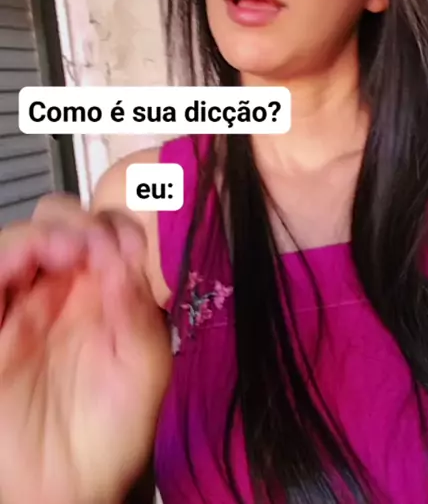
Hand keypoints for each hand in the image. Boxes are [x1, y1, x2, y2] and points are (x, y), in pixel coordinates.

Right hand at [0, 198, 171, 503]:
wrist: (66, 490)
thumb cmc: (112, 432)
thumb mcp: (145, 367)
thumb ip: (136, 307)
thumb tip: (124, 252)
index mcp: (104, 293)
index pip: (106, 233)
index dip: (118, 226)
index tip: (130, 240)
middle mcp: (61, 290)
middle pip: (60, 225)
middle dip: (78, 220)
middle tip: (94, 241)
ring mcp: (22, 305)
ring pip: (22, 240)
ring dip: (44, 232)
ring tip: (67, 248)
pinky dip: (7, 255)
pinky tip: (28, 258)